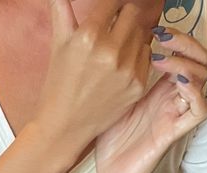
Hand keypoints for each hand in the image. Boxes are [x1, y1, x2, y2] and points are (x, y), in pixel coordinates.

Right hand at [33, 1, 151, 164]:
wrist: (65, 127)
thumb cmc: (59, 85)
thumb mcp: (58, 45)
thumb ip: (61, 10)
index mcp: (89, 36)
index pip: (114, 2)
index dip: (111, 6)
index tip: (109, 12)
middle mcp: (111, 51)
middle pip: (132, 14)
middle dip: (122, 18)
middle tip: (111, 31)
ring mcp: (127, 70)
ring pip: (142, 33)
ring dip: (131, 37)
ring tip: (115, 51)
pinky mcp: (138, 86)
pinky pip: (147, 55)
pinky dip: (137, 56)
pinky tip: (121, 66)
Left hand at [95, 29, 206, 172]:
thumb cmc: (108, 136)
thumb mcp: (112, 94)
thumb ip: (120, 69)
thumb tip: (115, 37)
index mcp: (159, 88)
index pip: (184, 53)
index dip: (177, 36)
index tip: (156, 28)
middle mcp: (172, 98)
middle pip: (199, 60)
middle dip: (186, 43)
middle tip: (162, 37)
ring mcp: (175, 114)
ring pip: (203, 80)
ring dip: (186, 63)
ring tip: (161, 58)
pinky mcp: (174, 132)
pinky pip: (200, 110)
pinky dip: (195, 92)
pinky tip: (177, 82)